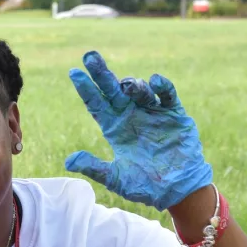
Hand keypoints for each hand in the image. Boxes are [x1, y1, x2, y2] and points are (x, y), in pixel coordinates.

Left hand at [65, 51, 212, 211]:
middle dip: (101, 72)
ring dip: (133, 84)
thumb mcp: (116, 178)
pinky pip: (167, 95)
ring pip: (139, 90)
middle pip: (113, 89)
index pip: (97, 104)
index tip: (73, 72)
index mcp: (115, 129)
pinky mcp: (174, 114)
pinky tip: (154, 82)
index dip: (86, 89)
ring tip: (129, 86)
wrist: (178, 191)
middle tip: (90, 56)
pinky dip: (161, 86)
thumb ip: (94, 167)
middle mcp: (131, 116)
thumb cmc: (145, 187)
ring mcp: (153, 113)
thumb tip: (69, 161)